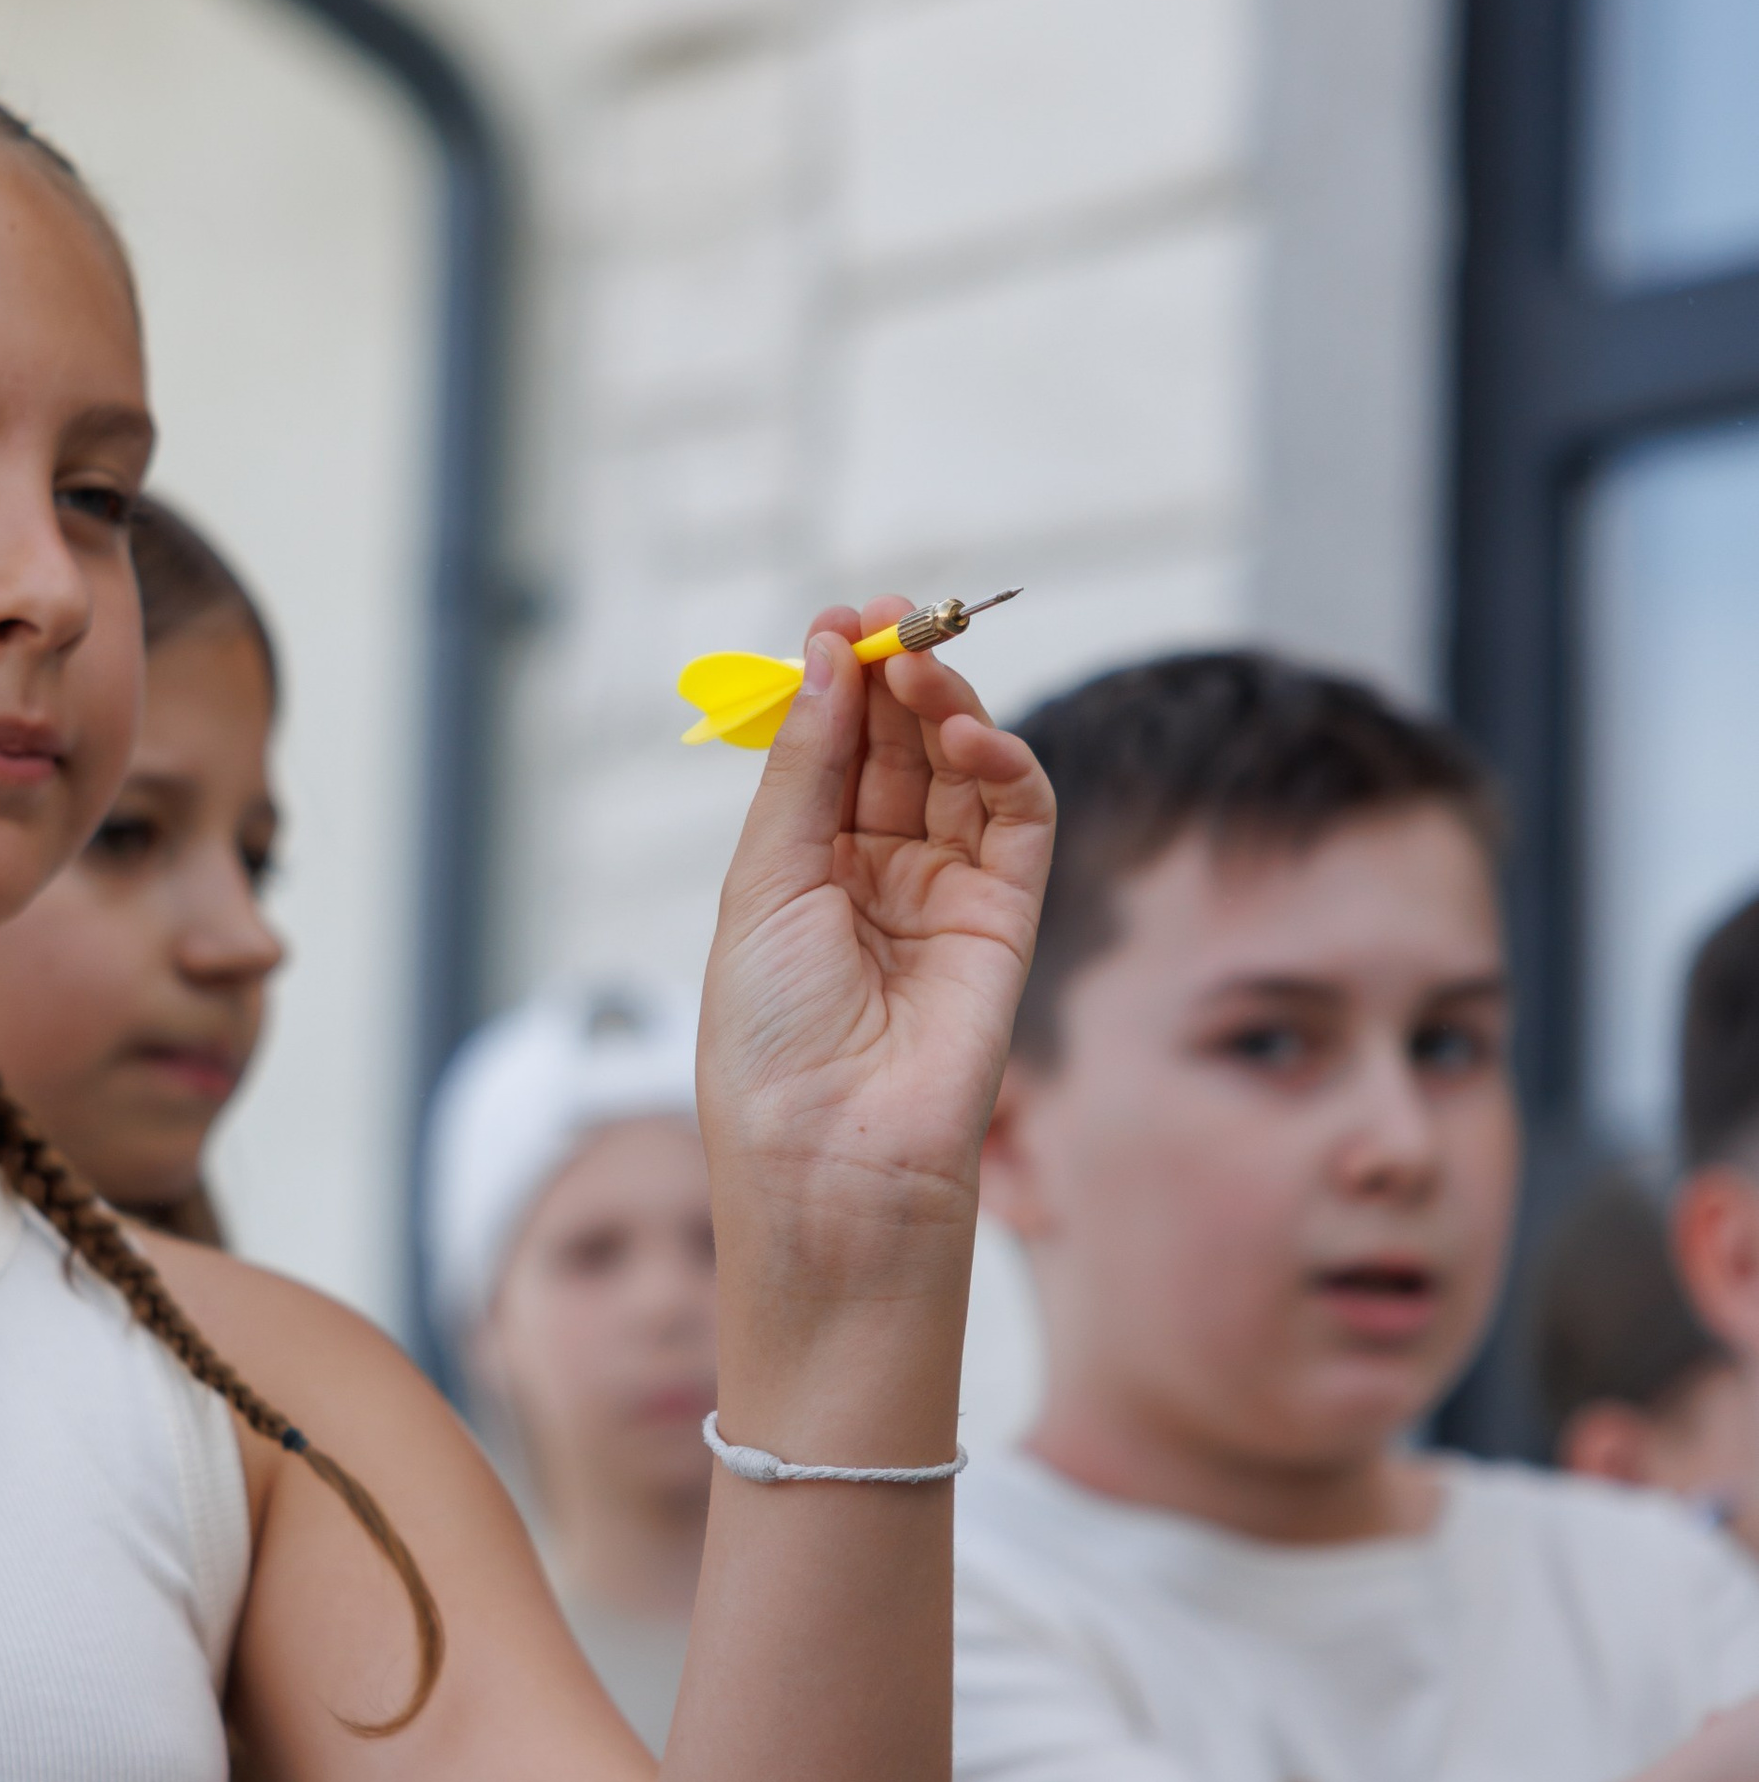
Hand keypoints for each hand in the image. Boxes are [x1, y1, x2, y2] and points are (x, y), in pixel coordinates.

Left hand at [700, 598, 1054, 1278]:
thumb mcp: (763, 884)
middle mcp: (872, 874)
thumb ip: (806, 768)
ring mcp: (942, 893)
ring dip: (946, 705)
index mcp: (799, 868)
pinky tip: (968, 734)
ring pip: (959, 768)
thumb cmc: (768, 1042)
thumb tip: (828, 653)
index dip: (839, 680)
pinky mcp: (1006, 919)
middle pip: (897, 744)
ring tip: (925, 667)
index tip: (841, 621)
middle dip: (895, 675)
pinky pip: (1018, 819)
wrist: (830, 1161)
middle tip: (895, 620)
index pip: (831, 746)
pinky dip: (1003, 763)